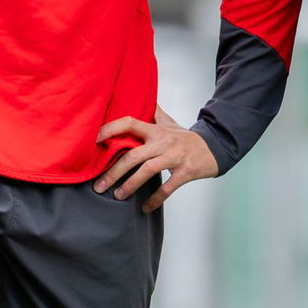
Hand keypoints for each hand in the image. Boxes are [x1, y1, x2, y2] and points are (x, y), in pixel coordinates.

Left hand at [93, 106, 218, 212]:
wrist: (214, 147)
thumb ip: (154, 113)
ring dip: (130, 185)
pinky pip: (168, 187)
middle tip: (99, 186)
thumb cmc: (186, 137)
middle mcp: (162, 142)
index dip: (110, 129)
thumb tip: (144, 99)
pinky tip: (145, 207)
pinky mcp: (185, 171)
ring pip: (147, 171)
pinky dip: (155, 199)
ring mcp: (174, 156)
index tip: (93, 140)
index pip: (128, 123)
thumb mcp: (169, 123)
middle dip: (114, 172)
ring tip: (118, 196)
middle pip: (133, 155)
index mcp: (155, 130)